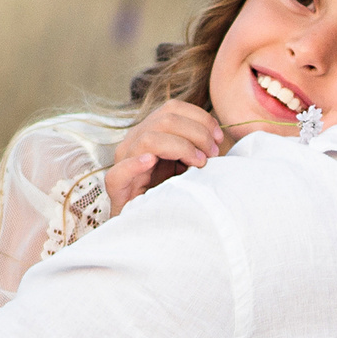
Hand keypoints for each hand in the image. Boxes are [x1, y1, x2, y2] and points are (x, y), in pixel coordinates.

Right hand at [104, 100, 226, 211]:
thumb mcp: (190, 166)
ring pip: (150, 137)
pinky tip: (151, 162)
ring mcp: (124, 162)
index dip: (199, 118)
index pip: (172, 108)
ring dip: (181, 147)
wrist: (152, 229)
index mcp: (152, 133)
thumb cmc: (174, 196)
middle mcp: (135, 142)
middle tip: (212, 154)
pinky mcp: (116, 186)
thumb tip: (219, 136)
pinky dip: (136, 163)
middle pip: (165, 119)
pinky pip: (120, 170)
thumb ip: (199, 149)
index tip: (219, 137)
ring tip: (198, 163)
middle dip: (197, 133)